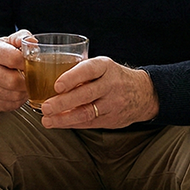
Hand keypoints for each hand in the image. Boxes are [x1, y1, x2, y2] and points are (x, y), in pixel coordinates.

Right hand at [0, 29, 31, 112]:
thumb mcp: (13, 40)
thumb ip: (24, 38)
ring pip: (12, 96)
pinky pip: (7, 105)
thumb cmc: (4, 52)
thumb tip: (32, 43)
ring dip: (24, 93)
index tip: (34, 65)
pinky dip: (17, 102)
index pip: (14, 59)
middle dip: (28, 82)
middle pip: (13, 81)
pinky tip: (18, 93)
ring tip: (26, 86)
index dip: (29, 64)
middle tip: (33, 79)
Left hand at [41, 57, 158, 128]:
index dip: (72, 77)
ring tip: (47, 120)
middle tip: (45, 107)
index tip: (57, 85)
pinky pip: (89, 123)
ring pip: (87, 112)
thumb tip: (48, 75)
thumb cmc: (113, 77)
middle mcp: (111, 85)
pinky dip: (72, 123)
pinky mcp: (111, 119)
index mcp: (106, 67)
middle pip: (86, 94)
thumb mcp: (103, 66)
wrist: (143, 93)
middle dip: (64, 102)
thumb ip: (81, 70)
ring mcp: (112, 103)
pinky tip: (58, 123)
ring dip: (64, 118)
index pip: (89, 70)